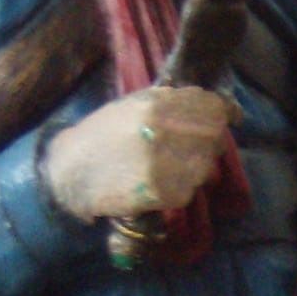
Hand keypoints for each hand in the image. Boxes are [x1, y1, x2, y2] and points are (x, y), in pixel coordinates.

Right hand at [43, 86, 233, 223]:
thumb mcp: (134, 105)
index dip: (221, 114)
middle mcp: (163, 132)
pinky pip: (190, 190)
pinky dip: (180, 189)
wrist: (71, 171)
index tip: (225, 118)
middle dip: (208, 142)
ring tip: (167, 166)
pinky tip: (157, 183)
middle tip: (188, 148)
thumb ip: (174, 102)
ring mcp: (164, 164)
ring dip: (194, 168)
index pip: (213, 108)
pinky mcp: (163, 194)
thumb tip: (223, 108)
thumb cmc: (103, 134)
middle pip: (213, 137)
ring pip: (205, 166)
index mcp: (156, 106)